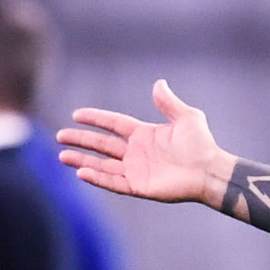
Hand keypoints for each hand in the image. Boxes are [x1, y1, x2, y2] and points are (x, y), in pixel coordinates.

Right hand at [58, 79, 231, 204]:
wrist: (210, 170)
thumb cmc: (202, 145)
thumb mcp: (187, 117)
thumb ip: (169, 102)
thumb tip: (158, 83)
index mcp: (145, 134)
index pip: (113, 124)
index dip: (96, 119)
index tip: (76, 114)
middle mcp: (137, 152)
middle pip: (102, 144)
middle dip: (81, 140)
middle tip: (60, 136)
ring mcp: (137, 170)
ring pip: (102, 164)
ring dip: (83, 160)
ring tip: (62, 156)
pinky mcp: (139, 186)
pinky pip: (113, 182)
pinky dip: (97, 177)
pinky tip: (81, 172)